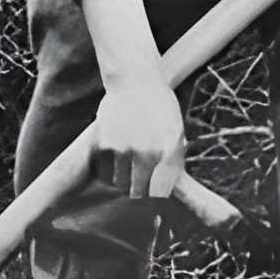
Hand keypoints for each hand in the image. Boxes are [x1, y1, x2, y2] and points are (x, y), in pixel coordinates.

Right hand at [91, 67, 185, 200]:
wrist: (136, 79)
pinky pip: (104, 173)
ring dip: (122, 178)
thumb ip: (172, 164)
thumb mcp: (176, 134)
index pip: (159, 195)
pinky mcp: (103, 145)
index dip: (155, 199)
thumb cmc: (159, 109)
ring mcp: (123, 149)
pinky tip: (116, 152)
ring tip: (127, 159)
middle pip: (137, 193)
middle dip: (138, 188)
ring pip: (119, 184)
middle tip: (138, 176)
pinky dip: (108, 168)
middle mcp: (147, 153)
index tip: (152, 195)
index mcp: (169, 152)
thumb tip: (161, 195)